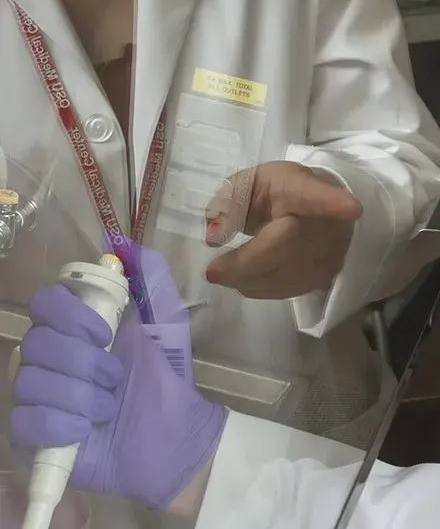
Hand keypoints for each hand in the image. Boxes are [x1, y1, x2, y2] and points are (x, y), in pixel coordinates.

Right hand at [7, 245, 226, 509]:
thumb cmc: (166, 378)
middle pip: (37, 342)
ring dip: (82, 396)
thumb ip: (151, 278)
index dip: (71, 315)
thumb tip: (121, 242)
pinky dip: (62, 424)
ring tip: (108, 407)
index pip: (45, 302)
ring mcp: (37, 394)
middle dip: (85, 362)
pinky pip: (26, 420)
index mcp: (75, 327)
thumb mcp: (166, 321)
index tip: (106, 331)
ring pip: (31, 381)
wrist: (174, 436)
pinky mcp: (32, 435)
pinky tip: (86, 430)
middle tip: (116, 378)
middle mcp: (49, 356)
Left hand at [204, 161, 362, 298]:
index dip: (335, 203)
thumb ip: (228, 201)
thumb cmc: (280, 193)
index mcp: (306, 191)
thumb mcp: (250, 183)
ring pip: (283, 276)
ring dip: (247, 280)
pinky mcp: (326, 277)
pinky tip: (248, 277)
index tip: (353, 208)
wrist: (317, 212)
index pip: (321, 196)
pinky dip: (260, 287)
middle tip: (213, 271)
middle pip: (285, 248)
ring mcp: (331, 254)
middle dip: (245, 264)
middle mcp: (327, 224)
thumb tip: (214, 235)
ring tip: (226, 272)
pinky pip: (286, 290)